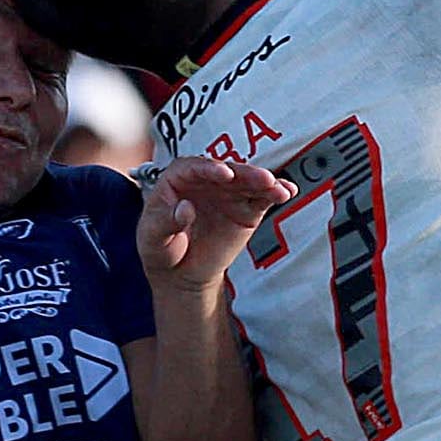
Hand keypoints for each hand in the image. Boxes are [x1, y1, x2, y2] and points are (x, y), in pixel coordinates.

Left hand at [139, 151, 290, 290]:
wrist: (180, 273)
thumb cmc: (161, 249)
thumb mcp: (153, 238)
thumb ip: (166, 222)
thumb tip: (186, 208)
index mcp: (177, 179)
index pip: (193, 168)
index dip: (209, 168)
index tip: (225, 174)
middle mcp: (206, 180)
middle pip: (227, 171)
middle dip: (245, 174)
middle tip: (262, 179)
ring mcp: (227, 193)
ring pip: (247, 182)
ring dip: (264, 183)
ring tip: (278, 188)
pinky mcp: (245, 208)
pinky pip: (261, 199)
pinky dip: (275, 194)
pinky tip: (287, 192)